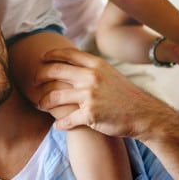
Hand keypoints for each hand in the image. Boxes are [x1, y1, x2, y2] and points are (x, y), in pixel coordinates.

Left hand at [36, 48, 165, 139]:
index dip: (50, 55)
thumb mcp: (110, 74)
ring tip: (40, 105)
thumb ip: (91, 68)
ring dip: (44, 102)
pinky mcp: (90, 115)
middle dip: (39, 77)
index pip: (67, 54)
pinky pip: (67, 119)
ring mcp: (90, 96)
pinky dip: (60, 124)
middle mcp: (91, 77)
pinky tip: (57, 125)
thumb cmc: (126, 96)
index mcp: (96, 65)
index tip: (41, 59)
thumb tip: (71, 59)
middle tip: (34, 82)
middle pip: (55, 72)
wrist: (145, 115)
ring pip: (55, 97)